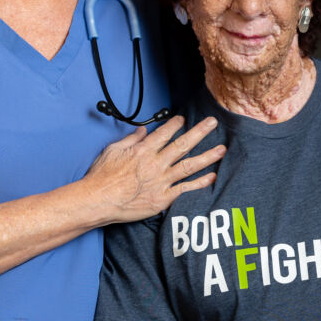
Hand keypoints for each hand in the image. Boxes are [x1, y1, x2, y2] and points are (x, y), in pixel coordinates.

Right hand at [84, 116, 225, 222]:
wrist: (98, 200)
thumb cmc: (102, 177)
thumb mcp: (112, 150)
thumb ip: (130, 139)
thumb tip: (142, 131)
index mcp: (143, 151)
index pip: (164, 133)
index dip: (175, 124)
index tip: (183, 119)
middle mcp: (155, 163)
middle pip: (182, 145)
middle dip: (200, 132)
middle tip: (212, 123)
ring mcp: (161, 181)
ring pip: (189, 166)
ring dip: (207, 157)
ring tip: (222, 150)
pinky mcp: (162, 198)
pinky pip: (185, 189)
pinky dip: (199, 183)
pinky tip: (211, 177)